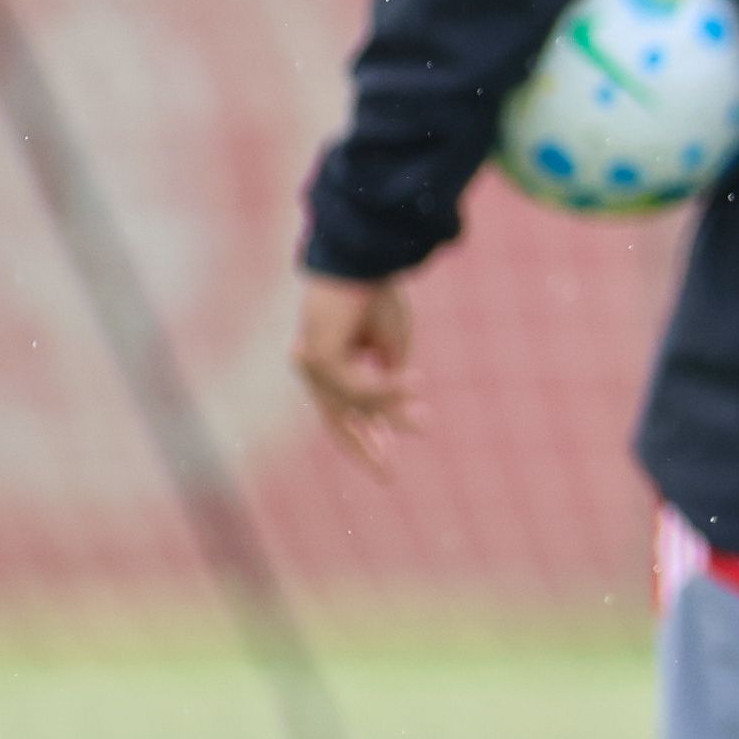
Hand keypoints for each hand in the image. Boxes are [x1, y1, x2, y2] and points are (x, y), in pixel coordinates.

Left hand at [294, 270, 417, 464]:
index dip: (370, 437)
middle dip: (365, 450)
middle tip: (389, 477)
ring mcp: (313, 365)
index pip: (346, 413)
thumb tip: (396, 416)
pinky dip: (387, 389)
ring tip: (425, 420)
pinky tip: (415, 382)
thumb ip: (390, 380)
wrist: (363, 260)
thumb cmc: (376, 294)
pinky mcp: (319, 358)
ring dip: (392, 412)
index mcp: (331, 364)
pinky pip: (358, 389)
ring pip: (353, 406)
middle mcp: (316, 368)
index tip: (391, 462)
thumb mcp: (392, 346)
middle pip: (337, 423)